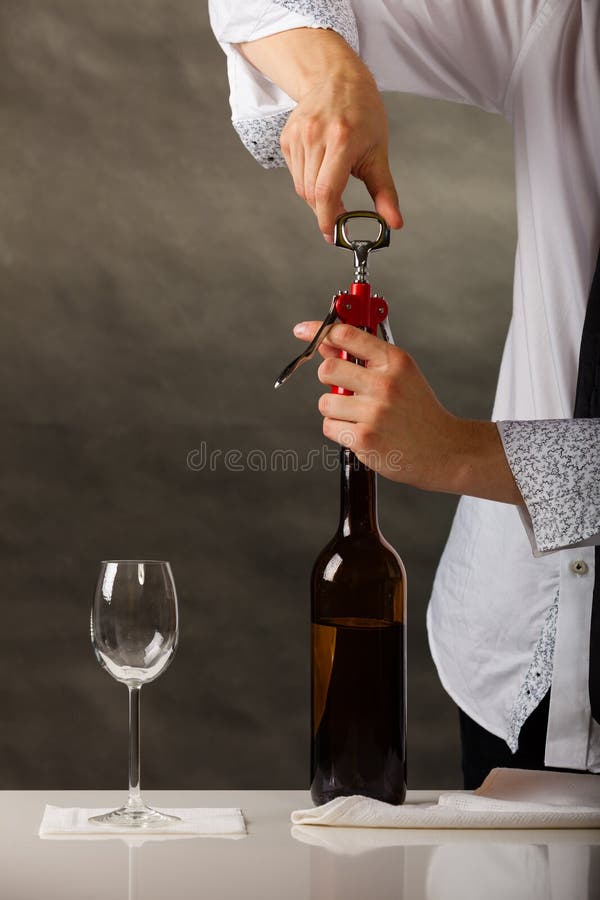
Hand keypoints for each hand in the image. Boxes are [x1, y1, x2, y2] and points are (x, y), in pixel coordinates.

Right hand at [239, 28, 402, 241]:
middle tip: (339, 216)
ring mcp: (298, 136)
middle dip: (325, 211)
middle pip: (312, 194)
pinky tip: (320, 169)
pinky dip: (307, 182)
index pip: (326, 192)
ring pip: (301, 187)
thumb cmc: (362, 113)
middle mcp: (316, 136)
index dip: (327, 219)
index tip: (333, 235)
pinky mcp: (286, 138)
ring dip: (316, 198)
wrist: (336, 78)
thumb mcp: (379, 152)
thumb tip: (394, 223)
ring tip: (333, 185)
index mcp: (342, 140)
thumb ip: (385, 192)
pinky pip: (294, 174)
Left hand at [293, 321, 521, 503]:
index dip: (320, 330)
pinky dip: (340, 431)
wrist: (444, 449)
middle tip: (344, 388)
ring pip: (326, 402)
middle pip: (328, 369)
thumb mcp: (401, 375)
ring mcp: (374, 412)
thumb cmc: (419, 410)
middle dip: (329, 378)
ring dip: (335, 410)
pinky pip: (330, 427)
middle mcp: (385, 383)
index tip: (303, 331)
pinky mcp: (365, 438)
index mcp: (395, 361)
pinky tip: (362, 432)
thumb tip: (326, 344)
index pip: (347, 335)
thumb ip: (364, 358)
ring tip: (359, 416)